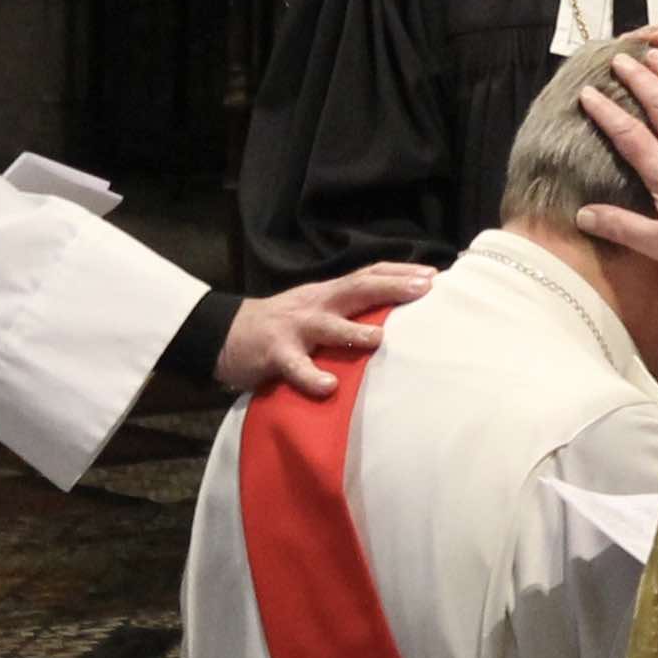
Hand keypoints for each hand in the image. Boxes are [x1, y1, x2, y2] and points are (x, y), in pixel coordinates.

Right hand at [219, 261, 435, 397]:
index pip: (368, 275)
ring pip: (327, 326)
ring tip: (379, 339)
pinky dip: (311, 375)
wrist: (224, 333)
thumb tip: (395, 315)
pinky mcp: (274, 354)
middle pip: (356, 288)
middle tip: (423, 289)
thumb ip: (349, 309)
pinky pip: (295, 366)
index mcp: (328, 294)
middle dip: (391, 287)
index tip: (434, 274)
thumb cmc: (284, 325)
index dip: (400, 272)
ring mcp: (295, 328)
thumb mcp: (317, 308)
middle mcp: (316, 304)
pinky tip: (328, 386)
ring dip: (353, 332)